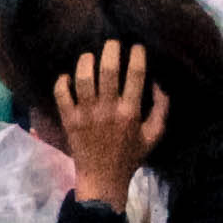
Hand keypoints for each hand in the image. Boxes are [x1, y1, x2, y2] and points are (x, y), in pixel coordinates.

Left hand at [55, 40, 166, 203]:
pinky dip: (62, 81)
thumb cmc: (130, 156)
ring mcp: (86, 114)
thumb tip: (158, 82)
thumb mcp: (154, 134)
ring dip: (86, 61)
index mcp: (130, 112)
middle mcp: (107, 109)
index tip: (137, 47)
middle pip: (107, 69)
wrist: (103, 179)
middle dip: (111, 49)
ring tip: (90, 56)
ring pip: (83, 78)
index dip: (137, 55)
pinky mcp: (69, 120)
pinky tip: (68, 77)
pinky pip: (61, 93)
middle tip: (112, 43)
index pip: (135, 74)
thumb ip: (161, 108)